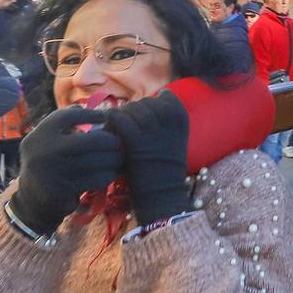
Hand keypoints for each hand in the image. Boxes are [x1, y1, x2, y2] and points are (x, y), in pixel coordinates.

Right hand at [12, 107, 126, 234]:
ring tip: (118, 158)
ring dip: (112, 159)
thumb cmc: (50, 165)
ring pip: (95, 161)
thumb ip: (68, 127)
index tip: (105, 117)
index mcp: (39, 135)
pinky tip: (110, 173)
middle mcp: (42, 151)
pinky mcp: (62, 190)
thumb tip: (99, 110)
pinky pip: (95, 179)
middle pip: (88, 140)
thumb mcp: (50, 143)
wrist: (32, 201)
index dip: (89, 114)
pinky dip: (107, 175)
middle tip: (118, 143)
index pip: (66, 116)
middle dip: (109, 141)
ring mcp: (51, 172)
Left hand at [103, 92, 192, 223]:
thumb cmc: (165, 171)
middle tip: (129, 125)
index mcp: (182, 121)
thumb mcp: (175, 141)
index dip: (153, 104)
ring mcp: (154, 131)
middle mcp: (170, 122)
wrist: (163, 196)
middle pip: (147, 102)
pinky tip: (109, 126)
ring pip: (132, 109)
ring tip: (119, 127)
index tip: (147, 117)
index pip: (165, 97)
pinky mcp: (136, 142)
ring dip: (123, 116)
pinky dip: (113, 120)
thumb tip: (141, 105)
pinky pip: (121, 120)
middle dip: (136, 111)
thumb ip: (164, 122)